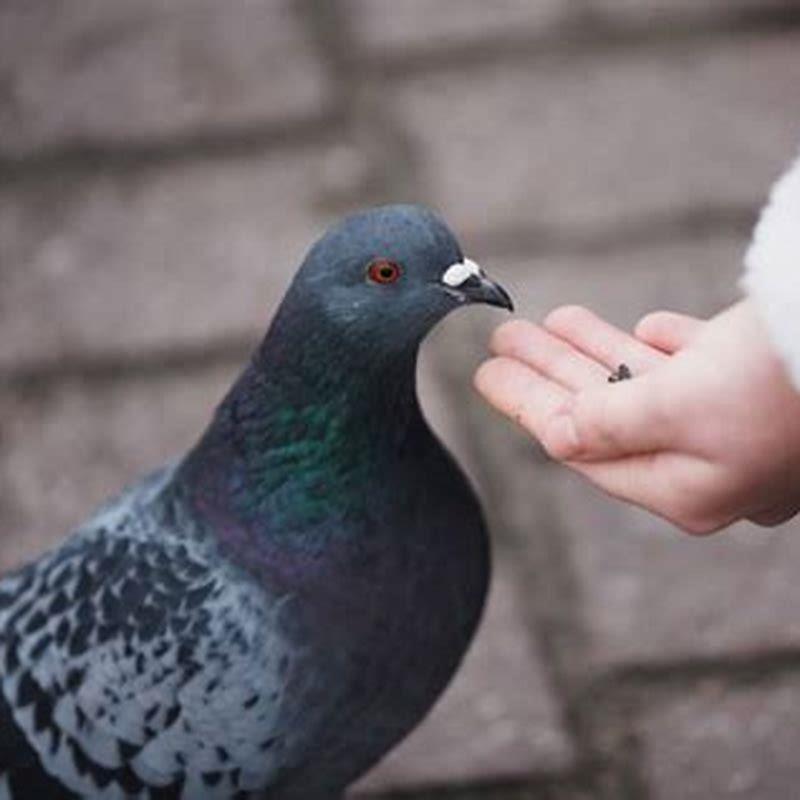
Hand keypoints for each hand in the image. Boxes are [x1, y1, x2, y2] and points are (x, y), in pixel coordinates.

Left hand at [474, 299, 799, 533]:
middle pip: (604, 414)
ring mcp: (738, 424)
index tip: (485, 375)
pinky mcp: (763, 382)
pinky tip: (641, 329)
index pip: (581, 446)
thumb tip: (553, 437)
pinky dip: (662, 345)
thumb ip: (607, 425)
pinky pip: (696, 366)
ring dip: (592, 349)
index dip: (528, 407)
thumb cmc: (784, 380)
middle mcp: (710, 464)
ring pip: (644, 383)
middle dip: (549, 373)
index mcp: (686, 488)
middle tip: (502, 340)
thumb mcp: (678, 407)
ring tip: (542, 321)